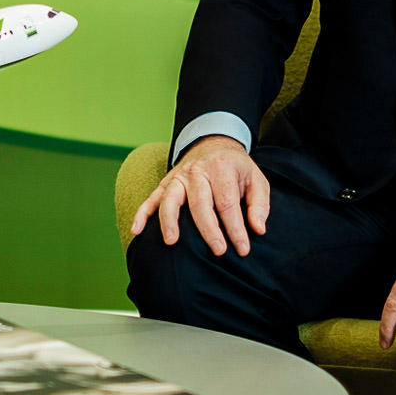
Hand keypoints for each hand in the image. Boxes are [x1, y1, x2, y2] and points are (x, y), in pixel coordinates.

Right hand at [128, 136, 269, 256]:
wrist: (213, 143)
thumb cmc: (236, 168)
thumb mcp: (256, 179)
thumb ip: (259, 204)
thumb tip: (258, 229)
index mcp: (221, 169)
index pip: (227, 203)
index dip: (235, 228)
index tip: (243, 249)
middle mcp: (197, 171)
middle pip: (200, 203)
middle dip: (209, 230)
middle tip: (218, 251)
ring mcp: (178, 177)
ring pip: (170, 199)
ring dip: (169, 221)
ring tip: (172, 242)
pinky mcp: (166, 183)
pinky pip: (151, 198)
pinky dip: (141, 214)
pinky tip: (136, 231)